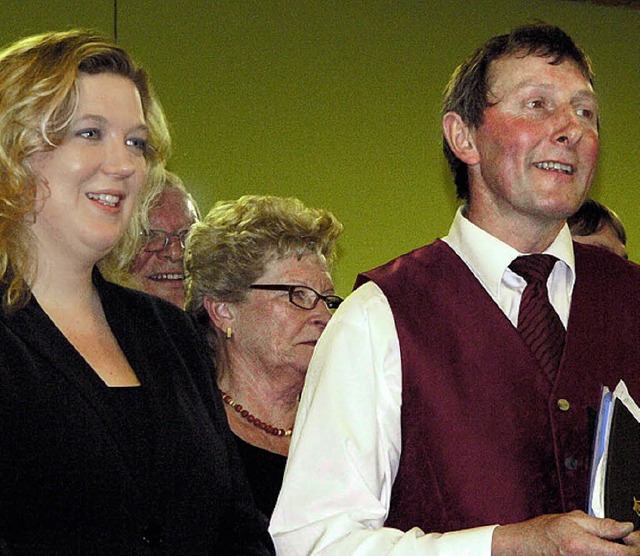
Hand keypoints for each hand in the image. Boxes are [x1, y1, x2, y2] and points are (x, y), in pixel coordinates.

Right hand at [492, 510, 639, 554]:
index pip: (627, 554)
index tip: (634, 536)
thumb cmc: (546, 531)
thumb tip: (626, 528)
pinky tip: (603, 548)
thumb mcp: (574, 519)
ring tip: (611, 542)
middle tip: (624, 537)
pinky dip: (608, 555)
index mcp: (585, 547)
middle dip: (627, 548)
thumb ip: (603, 525)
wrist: (529, 545)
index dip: (636, 544)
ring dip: (618, 552)